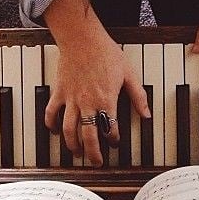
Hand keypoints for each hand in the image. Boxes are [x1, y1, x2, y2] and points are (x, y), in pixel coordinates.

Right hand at [43, 0, 149, 165]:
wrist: (82, 38)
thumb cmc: (105, 52)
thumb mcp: (129, 73)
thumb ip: (137, 96)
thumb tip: (146, 113)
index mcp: (106, 100)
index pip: (111, 128)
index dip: (115, 139)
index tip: (116, 142)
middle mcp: (88, 103)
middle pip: (89, 136)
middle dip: (93, 153)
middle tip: (96, 162)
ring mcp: (71, 99)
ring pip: (69, 130)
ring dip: (72, 145)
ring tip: (77, 153)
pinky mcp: (59, 92)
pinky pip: (51, 113)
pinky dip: (51, 125)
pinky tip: (55, 131)